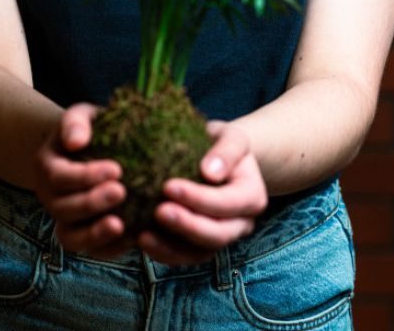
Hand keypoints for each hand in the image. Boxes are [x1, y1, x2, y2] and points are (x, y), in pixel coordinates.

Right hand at [34, 103, 130, 257]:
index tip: (117, 169)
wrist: (92, 147)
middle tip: (122, 191)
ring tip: (122, 226)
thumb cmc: (89, 129)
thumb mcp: (81, 115)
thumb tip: (76, 141)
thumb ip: (76, 123)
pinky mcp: (83, 235)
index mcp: (47, 167)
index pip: (60, 177)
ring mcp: (64, 220)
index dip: (86, 177)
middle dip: (92, 204)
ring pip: (71, 238)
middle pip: (64, 209)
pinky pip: (90, 251)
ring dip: (95, 234)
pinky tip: (133, 237)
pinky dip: (109, 249)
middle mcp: (50, 198)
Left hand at [137, 121, 266, 265]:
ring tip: (143, 235)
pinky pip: (185, 257)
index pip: (227, 203)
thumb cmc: (223, 143)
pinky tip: (141, 239)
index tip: (168, 186)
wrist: (218, 157)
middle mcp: (242, 223)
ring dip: (171, 247)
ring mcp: (222, 238)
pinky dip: (163, 253)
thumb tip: (210, 172)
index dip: (198, 199)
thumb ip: (227, 150)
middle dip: (186, 226)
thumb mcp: (232, 137)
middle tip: (157, 211)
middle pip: (216, 235)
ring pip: (200, 253)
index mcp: (252, 196)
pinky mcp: (202, 246)